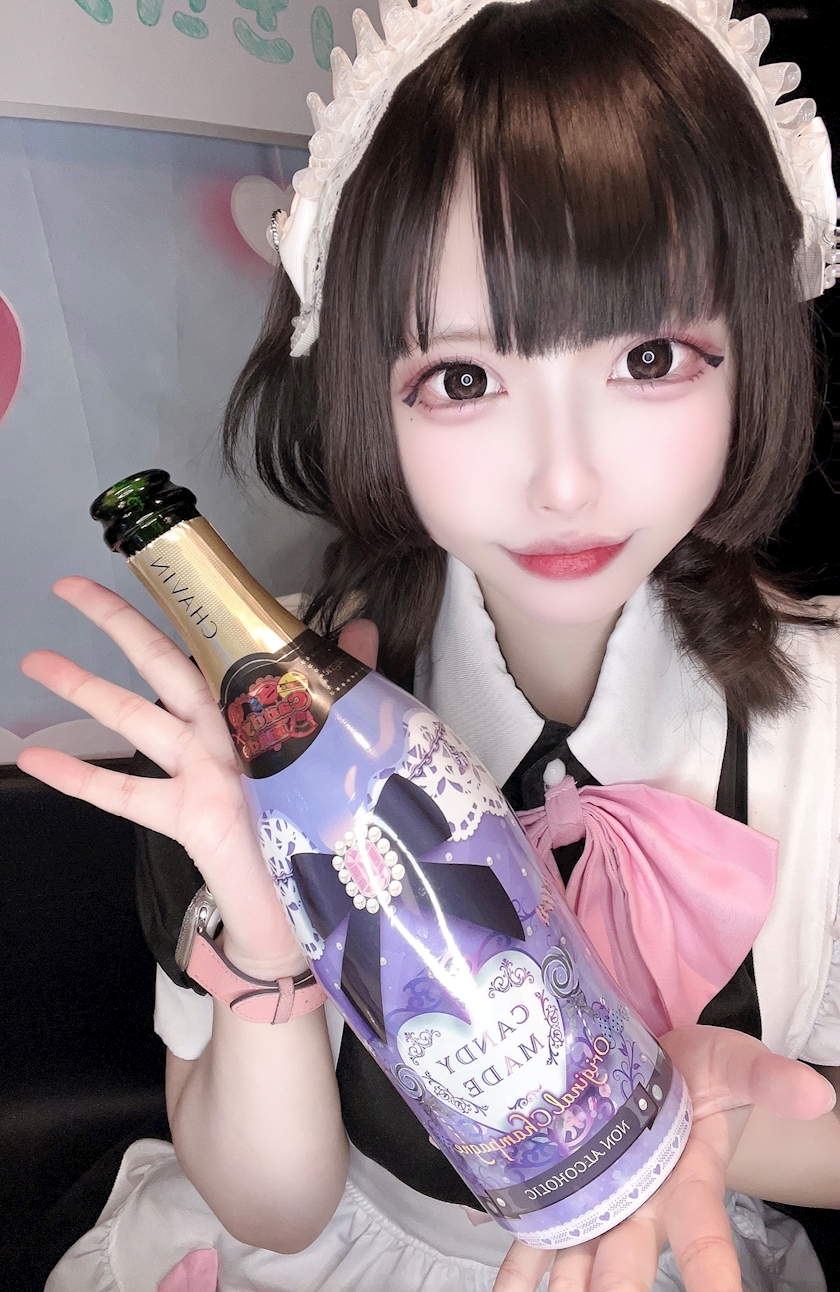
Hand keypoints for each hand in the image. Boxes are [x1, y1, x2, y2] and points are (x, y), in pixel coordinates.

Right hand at [18, 576, 378, 977]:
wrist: (318, 902)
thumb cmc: (331, 822)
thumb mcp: (344, 741)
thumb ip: (344, 686)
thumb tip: (364, 623)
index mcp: (258, 708)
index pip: (217, 644)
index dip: (187, 608)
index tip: (158, 570)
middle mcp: (223, 732)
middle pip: (160, 664)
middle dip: (116, 625)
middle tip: (70, 588)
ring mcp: (199, 772)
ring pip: (133, 718)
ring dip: (84, 689)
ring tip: (34, 661)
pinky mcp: (186, 815)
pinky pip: (126, 793)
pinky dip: (81, 777)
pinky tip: (37, 756)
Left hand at [491, 1024, 834, 1291]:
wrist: (663, 1065)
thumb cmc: (704, 1073)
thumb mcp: (738, 1065)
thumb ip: (768, 1078)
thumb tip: (816, 1091)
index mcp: (689, 1183)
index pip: (705, 1238)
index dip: (711, 1274)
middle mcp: (644, 1207)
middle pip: (627, 1263)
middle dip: (613, 1291)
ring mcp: (603, 1205)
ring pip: (576, 1263)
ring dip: (555, 1290)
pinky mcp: (570, 1190)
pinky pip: (536, 1233)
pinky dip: (516, 1255)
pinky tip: (498, 1270)